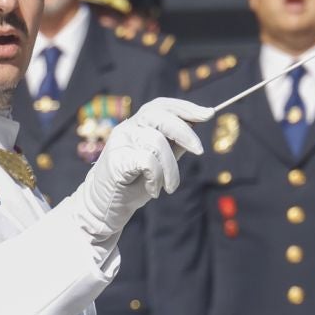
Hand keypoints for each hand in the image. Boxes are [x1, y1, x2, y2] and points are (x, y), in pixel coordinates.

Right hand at [64, 98, 211, 243]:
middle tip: (200, 151)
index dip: (186, 107)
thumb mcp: (160, 162)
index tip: (209, 114)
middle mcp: (126, 128)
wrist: (105, 208)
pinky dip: (156, 177)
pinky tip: (153, 189)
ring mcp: (119, 143)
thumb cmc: (133, 185)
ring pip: (157, 142)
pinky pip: (147, 161)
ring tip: (169, 187)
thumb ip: (174, 144)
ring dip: (170, 169)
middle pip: (160, 116)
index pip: (161, 105)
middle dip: (185, 132)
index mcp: (137, 125)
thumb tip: (196, 126)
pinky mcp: (115, 160)